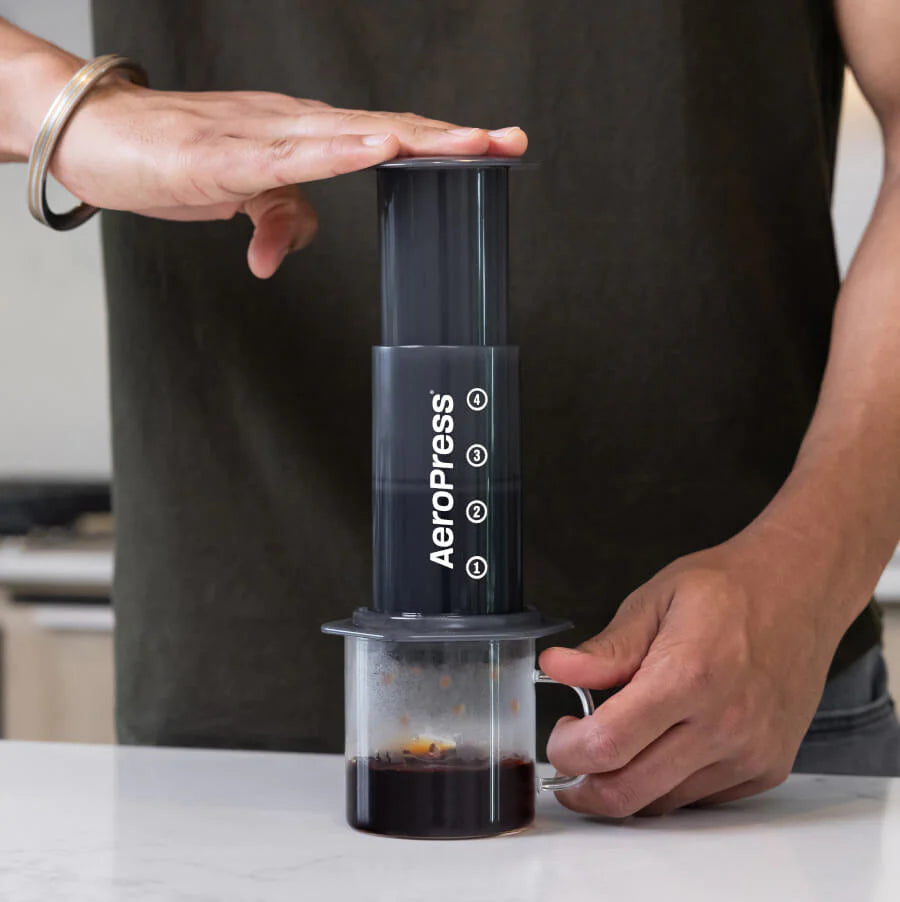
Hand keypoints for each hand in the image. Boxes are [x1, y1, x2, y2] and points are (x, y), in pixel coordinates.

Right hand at [21, 53, 525, 277]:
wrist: (96, 134)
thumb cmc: (169, 154)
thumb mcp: (239, 195)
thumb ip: (273, 216)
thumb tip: (283, 252)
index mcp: (305, 134)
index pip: (387, 135)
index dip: (441, 143)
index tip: (495, 148)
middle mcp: (295, 124)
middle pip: (386, 128)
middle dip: (451, 137)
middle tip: (508, 141)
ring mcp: (263, 134)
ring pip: (352, 132)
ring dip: (414, 138)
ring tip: (467, 143)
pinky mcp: (226, 154)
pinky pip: (291, 155)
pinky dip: (338, 152)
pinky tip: (377, 148)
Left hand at [539, 527, 851, 816]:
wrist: (800, 592)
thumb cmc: (727, 590)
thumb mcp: (654, 600)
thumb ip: (605, 648)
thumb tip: (555, 667)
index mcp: (687, 675)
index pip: (608, 745)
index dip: (567, 750)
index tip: (560, 735)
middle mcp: (723, 724)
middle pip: (629, 792)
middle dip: (583, 787)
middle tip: (570, 759)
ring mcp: (749, 753)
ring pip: (661, 803)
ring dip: (625, 783)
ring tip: (617, 741)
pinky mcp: (766, 769)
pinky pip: (697, 799)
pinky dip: (666, 782)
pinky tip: (661, 744)